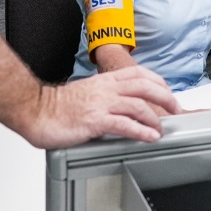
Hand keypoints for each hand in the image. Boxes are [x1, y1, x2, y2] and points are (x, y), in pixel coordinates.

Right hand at [18, 65, 178, 147]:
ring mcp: (101, 104)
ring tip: (162, 128)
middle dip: (164, 97)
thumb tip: (119, 104)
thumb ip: (104, 95)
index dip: (157, 82)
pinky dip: (141, 131)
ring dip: (155, 117)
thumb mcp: (86, 93)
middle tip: (175, 109)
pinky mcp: (95, 121)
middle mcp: (105, 89)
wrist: (35, 111)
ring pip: (138, 105)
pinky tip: (149, 137)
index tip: (166, 91)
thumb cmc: (57, 106)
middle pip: (144, 86)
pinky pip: (125, 125)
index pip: (138, 74)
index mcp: (104, 81)